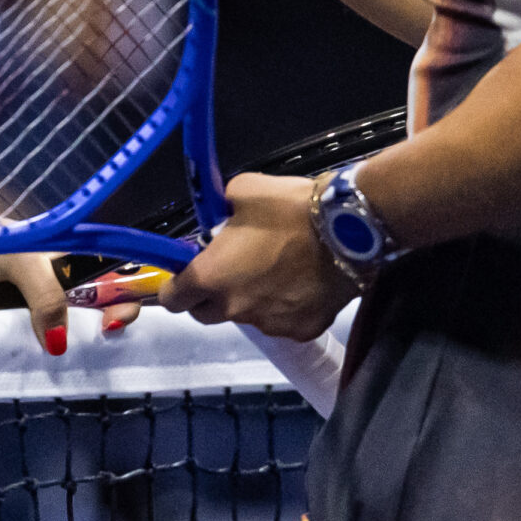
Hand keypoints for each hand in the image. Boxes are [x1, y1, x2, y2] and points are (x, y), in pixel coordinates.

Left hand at [159, 174, 357, 342]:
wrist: (348, 230)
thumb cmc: (289, 207)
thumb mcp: (242, 190)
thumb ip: (222, 209)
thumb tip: (223, 215)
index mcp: (211, 277)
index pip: (172, 300)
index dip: (175, 287)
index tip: (186, 274)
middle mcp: (234, 308)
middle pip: (206, 314)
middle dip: (210, 295)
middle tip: (230, 268)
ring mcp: (269, 324)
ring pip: (247, 316)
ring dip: (250, 299)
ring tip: (276, 269)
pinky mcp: (302, 330)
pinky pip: (282, 321)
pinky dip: (285, 306)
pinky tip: (302, 281)